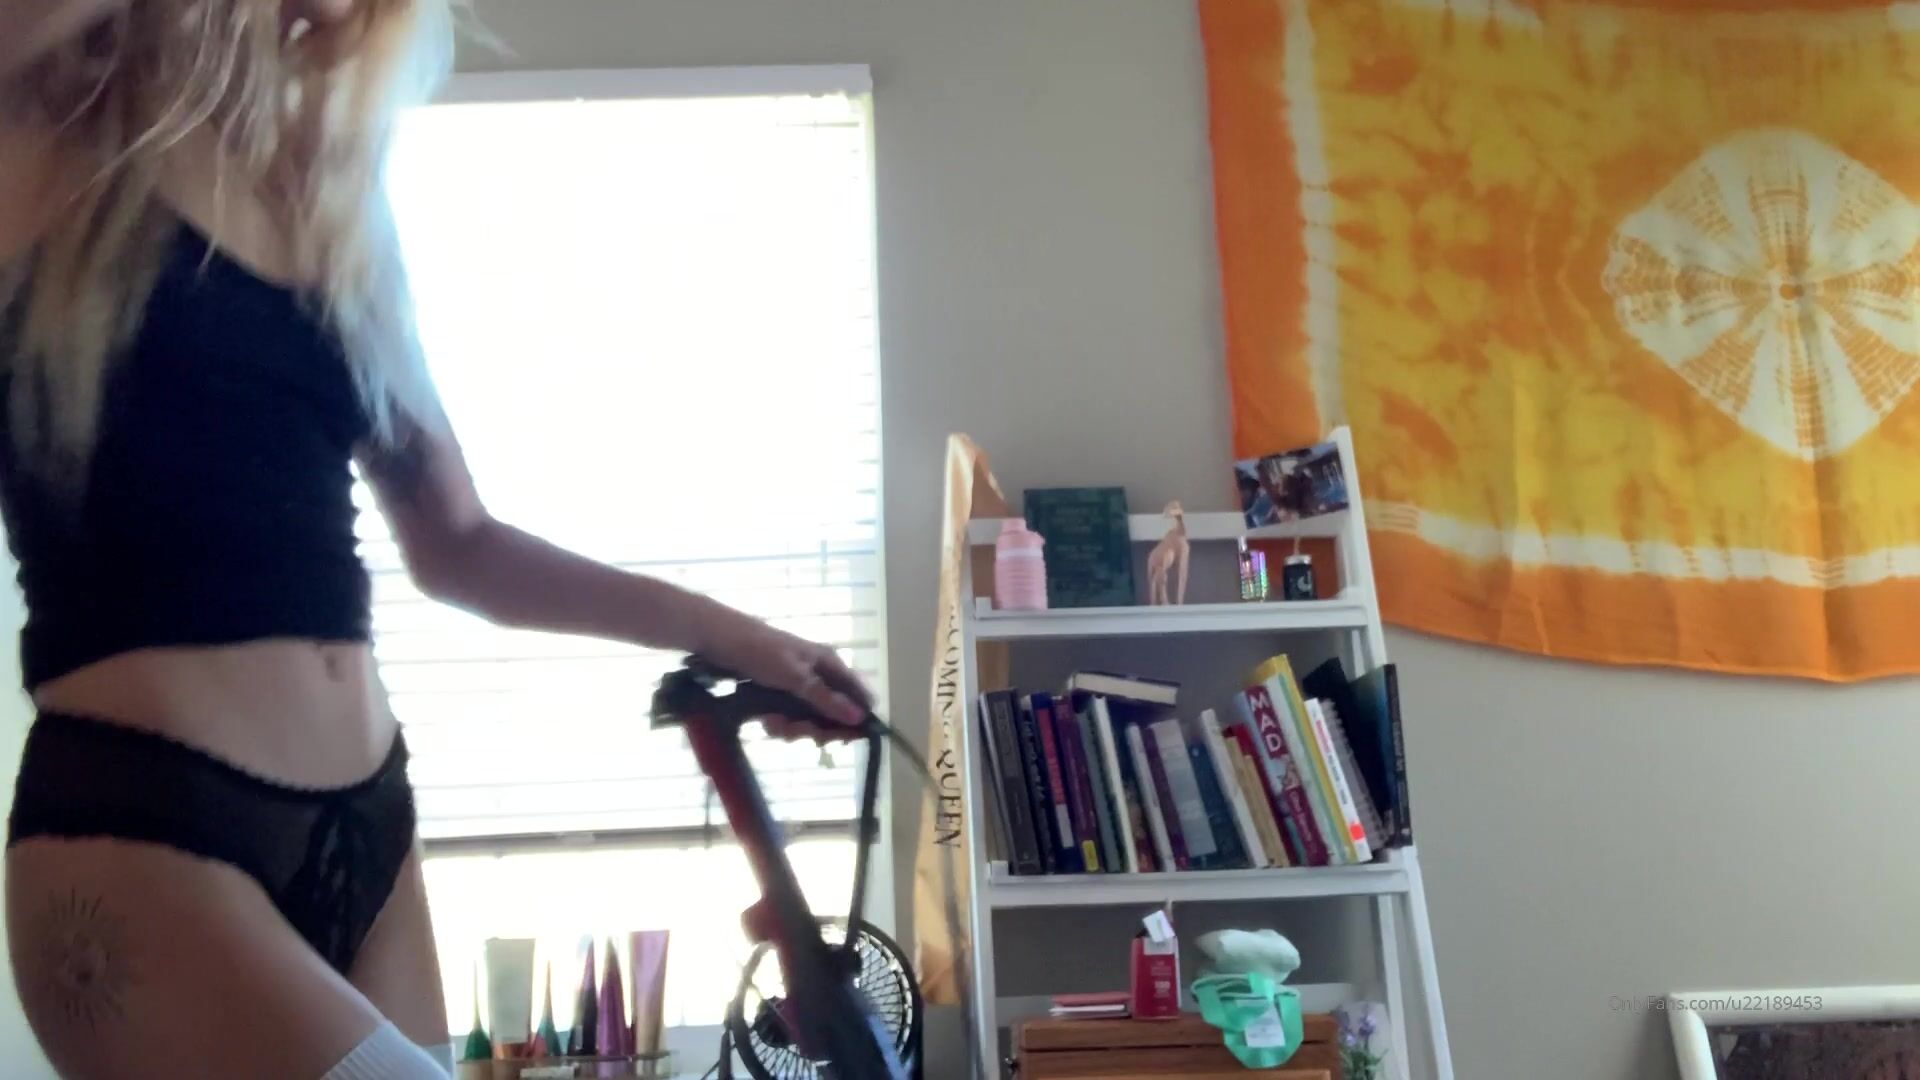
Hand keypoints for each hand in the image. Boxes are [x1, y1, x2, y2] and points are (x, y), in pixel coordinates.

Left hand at [698, 609, 871, 742]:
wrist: (719, 640)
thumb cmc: (760, 652)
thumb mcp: (795, 677)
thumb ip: (826, 699)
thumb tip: (860, 718)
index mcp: (830, 664)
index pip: (859, 695)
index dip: (855, 719)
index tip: (841, 740)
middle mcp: (819, 674)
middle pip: (834, 713)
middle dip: (814, 727)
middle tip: (794, 731)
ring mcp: (799, 684)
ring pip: (810, 718)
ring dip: (792, 727)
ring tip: (773, 724)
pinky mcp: (781, 692)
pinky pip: (790, 716)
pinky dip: (779, 722)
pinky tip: (766, 722)